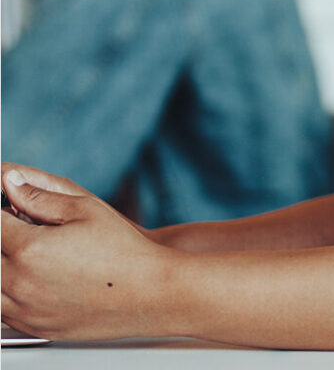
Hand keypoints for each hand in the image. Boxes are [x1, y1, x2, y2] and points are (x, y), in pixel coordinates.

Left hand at [1, 165, 175, 339]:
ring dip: (4, 266)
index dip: (4, 211)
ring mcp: (23, 309)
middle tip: (25, 230)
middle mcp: (18, 282)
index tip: (13, 208)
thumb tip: (10, 180)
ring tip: (32, 255)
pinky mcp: (31, 327)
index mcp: (29, 249)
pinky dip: (7, 292)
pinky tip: (32, 279)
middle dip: (4, 238)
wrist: (146, 293)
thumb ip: (40, 195)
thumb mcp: (85, 208)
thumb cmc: (122, 248)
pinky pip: (1, 311)